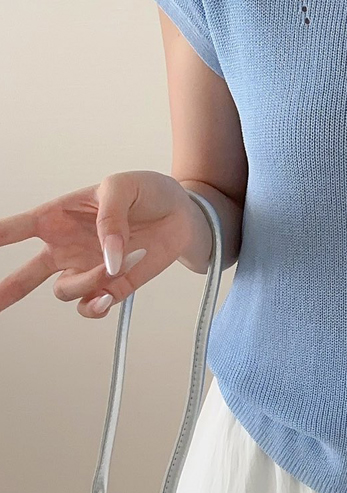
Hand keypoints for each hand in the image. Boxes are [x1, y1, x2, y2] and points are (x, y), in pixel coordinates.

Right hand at [0, 171, 198, 318]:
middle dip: (4, 290)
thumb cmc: (149, 192)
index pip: (17, 228)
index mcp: (60, 216)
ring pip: (64, 291)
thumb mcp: (123, 187)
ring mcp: (87, 268)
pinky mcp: (111, 285)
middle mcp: (67, 246)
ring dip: (86, 282)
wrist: (183, 212)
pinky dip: (96, 305)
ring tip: (116, 264)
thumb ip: (110, 217)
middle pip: (25, 274)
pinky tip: (106, 297)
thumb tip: (107, 258)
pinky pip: (91, 306)